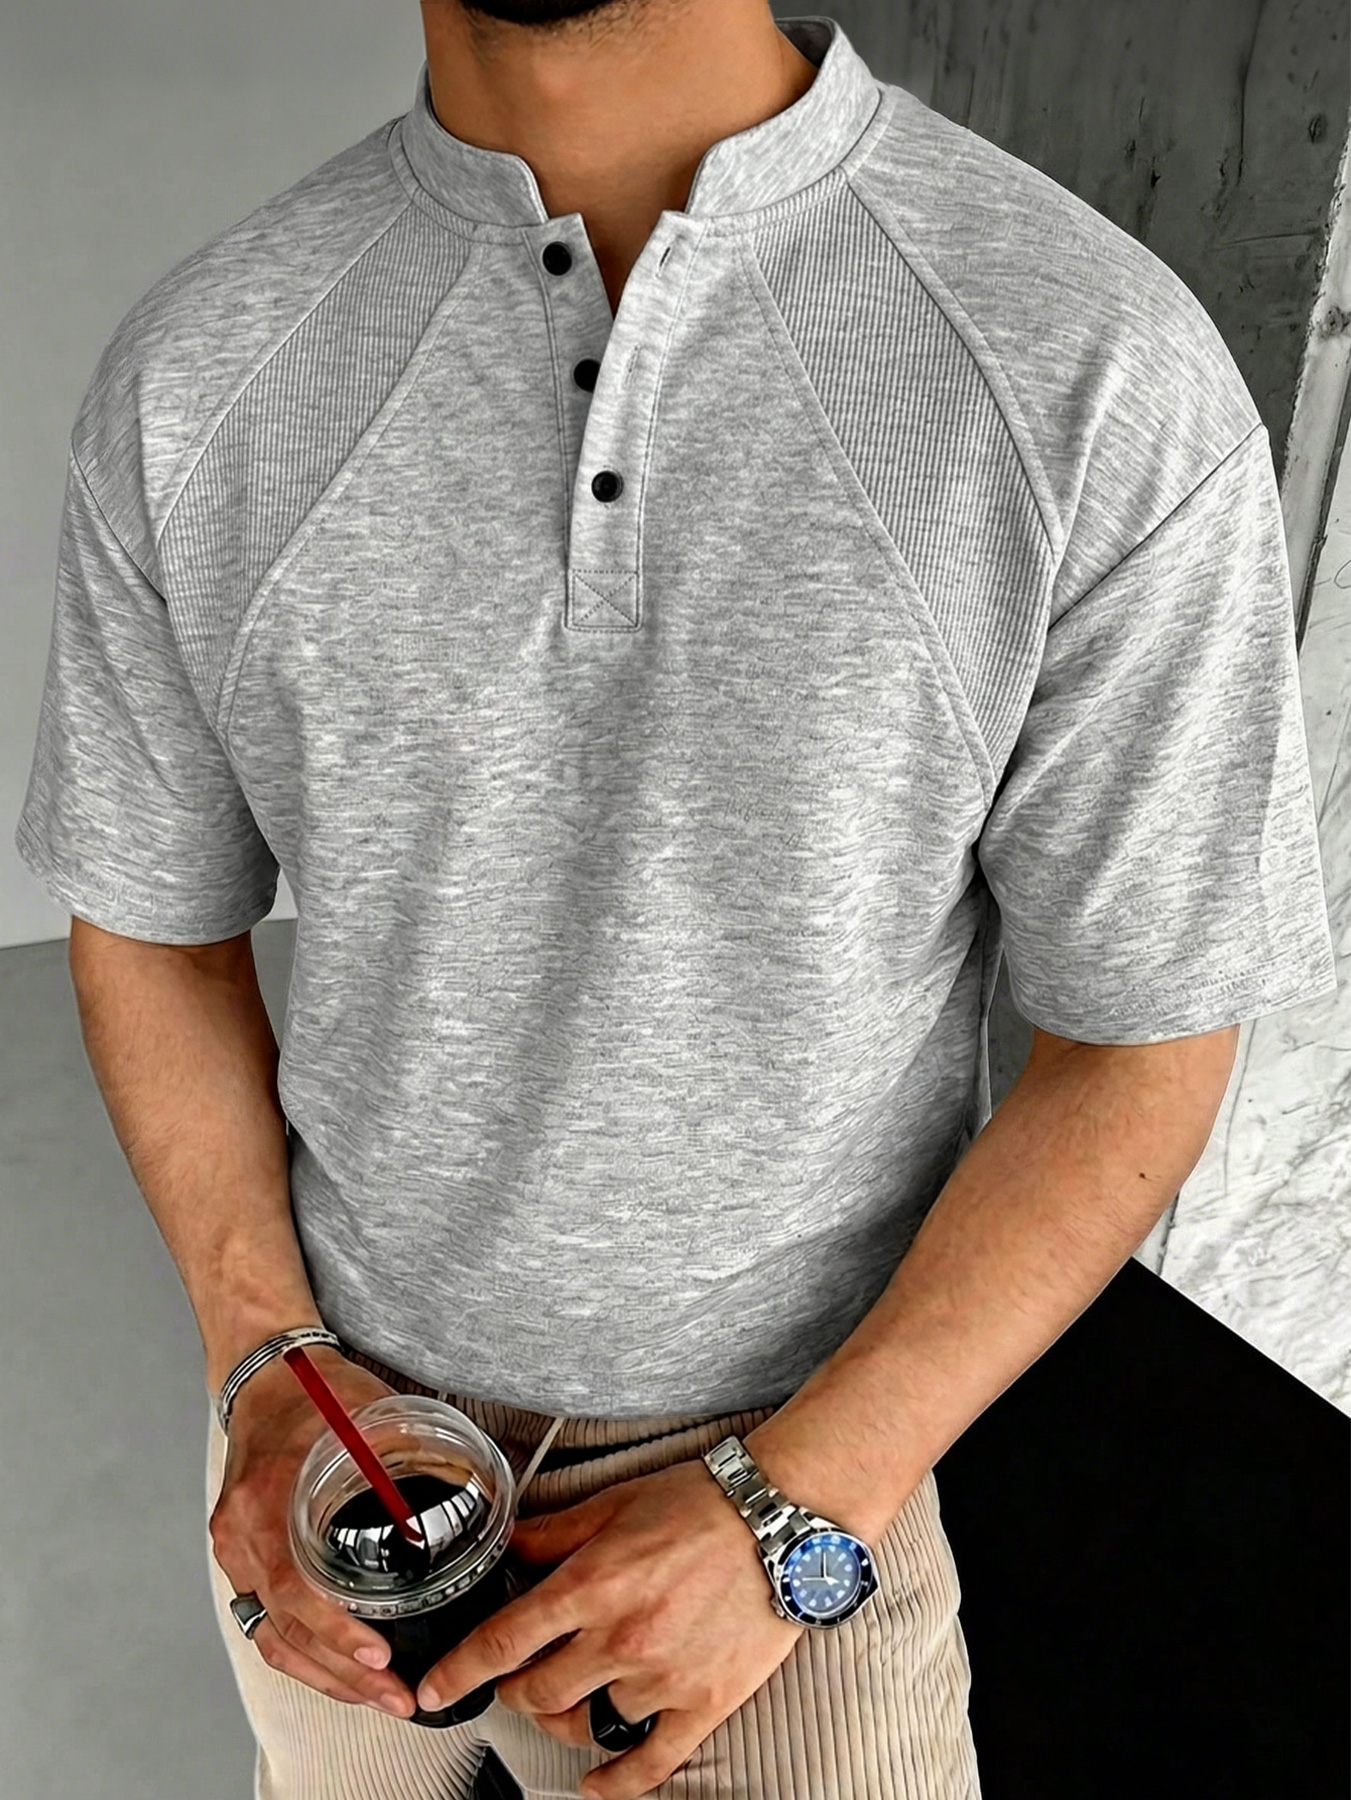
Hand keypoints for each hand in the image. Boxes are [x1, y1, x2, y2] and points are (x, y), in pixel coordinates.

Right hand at [208, 1348, 417, 1718]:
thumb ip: (406, 1449)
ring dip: (326, 1674)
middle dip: (344, 1674)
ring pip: (273, 1635)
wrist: (264, 1376)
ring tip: (378, 1696)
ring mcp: (236, 1549)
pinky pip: (265, 1620)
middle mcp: (242, 1532)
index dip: (335, 1631)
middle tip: (396, 1696)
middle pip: (285, 1628)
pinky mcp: (241, 1557)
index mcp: (267, 1499)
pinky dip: (304, 1651)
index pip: (294, 1587)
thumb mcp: (365, 1411)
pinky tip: (340, 1669)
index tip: (377, 1656)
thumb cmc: (315, 1390)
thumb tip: (467, 1488)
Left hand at [416, 1458, 806, 1799]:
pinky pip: (650, 1763)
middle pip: (537, 1694)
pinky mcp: (703, 1703)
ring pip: (587, 1725)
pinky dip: (616, 1782)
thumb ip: (552, 1533)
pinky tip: (596, 1781)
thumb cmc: (699, 1503)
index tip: (433, 1692)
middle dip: (514, 1692)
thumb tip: (505, 1548)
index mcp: (590, 1586)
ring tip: (566, 1700)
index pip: (503, 1643)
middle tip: (518, 1678)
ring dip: (566, 1718)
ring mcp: (662, 1677)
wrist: (781, 1519)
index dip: (458, 1673)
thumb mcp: (613, 1503)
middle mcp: (619, 1639)